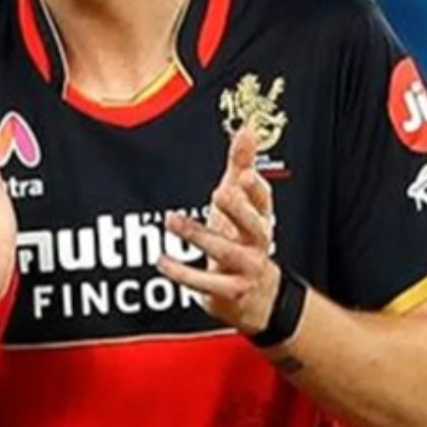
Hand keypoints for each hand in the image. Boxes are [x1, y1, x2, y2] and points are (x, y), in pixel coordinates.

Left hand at [156, 127, 279, 335]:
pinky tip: (162, 260)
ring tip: (171, 220)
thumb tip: (247, 128)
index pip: (264, 202)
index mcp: (260, 219)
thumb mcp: (242, 202)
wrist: (256, 298)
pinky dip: (182, 273)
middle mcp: (257, 243)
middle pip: (253, 226)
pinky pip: (205, 283)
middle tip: (221, 192)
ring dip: (197, 235)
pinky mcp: (228, 291)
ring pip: (224, 251)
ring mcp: (245, 269)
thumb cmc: (243, 240)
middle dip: (238, 210)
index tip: (245, 174)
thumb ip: (242, 165)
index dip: (256, 190)